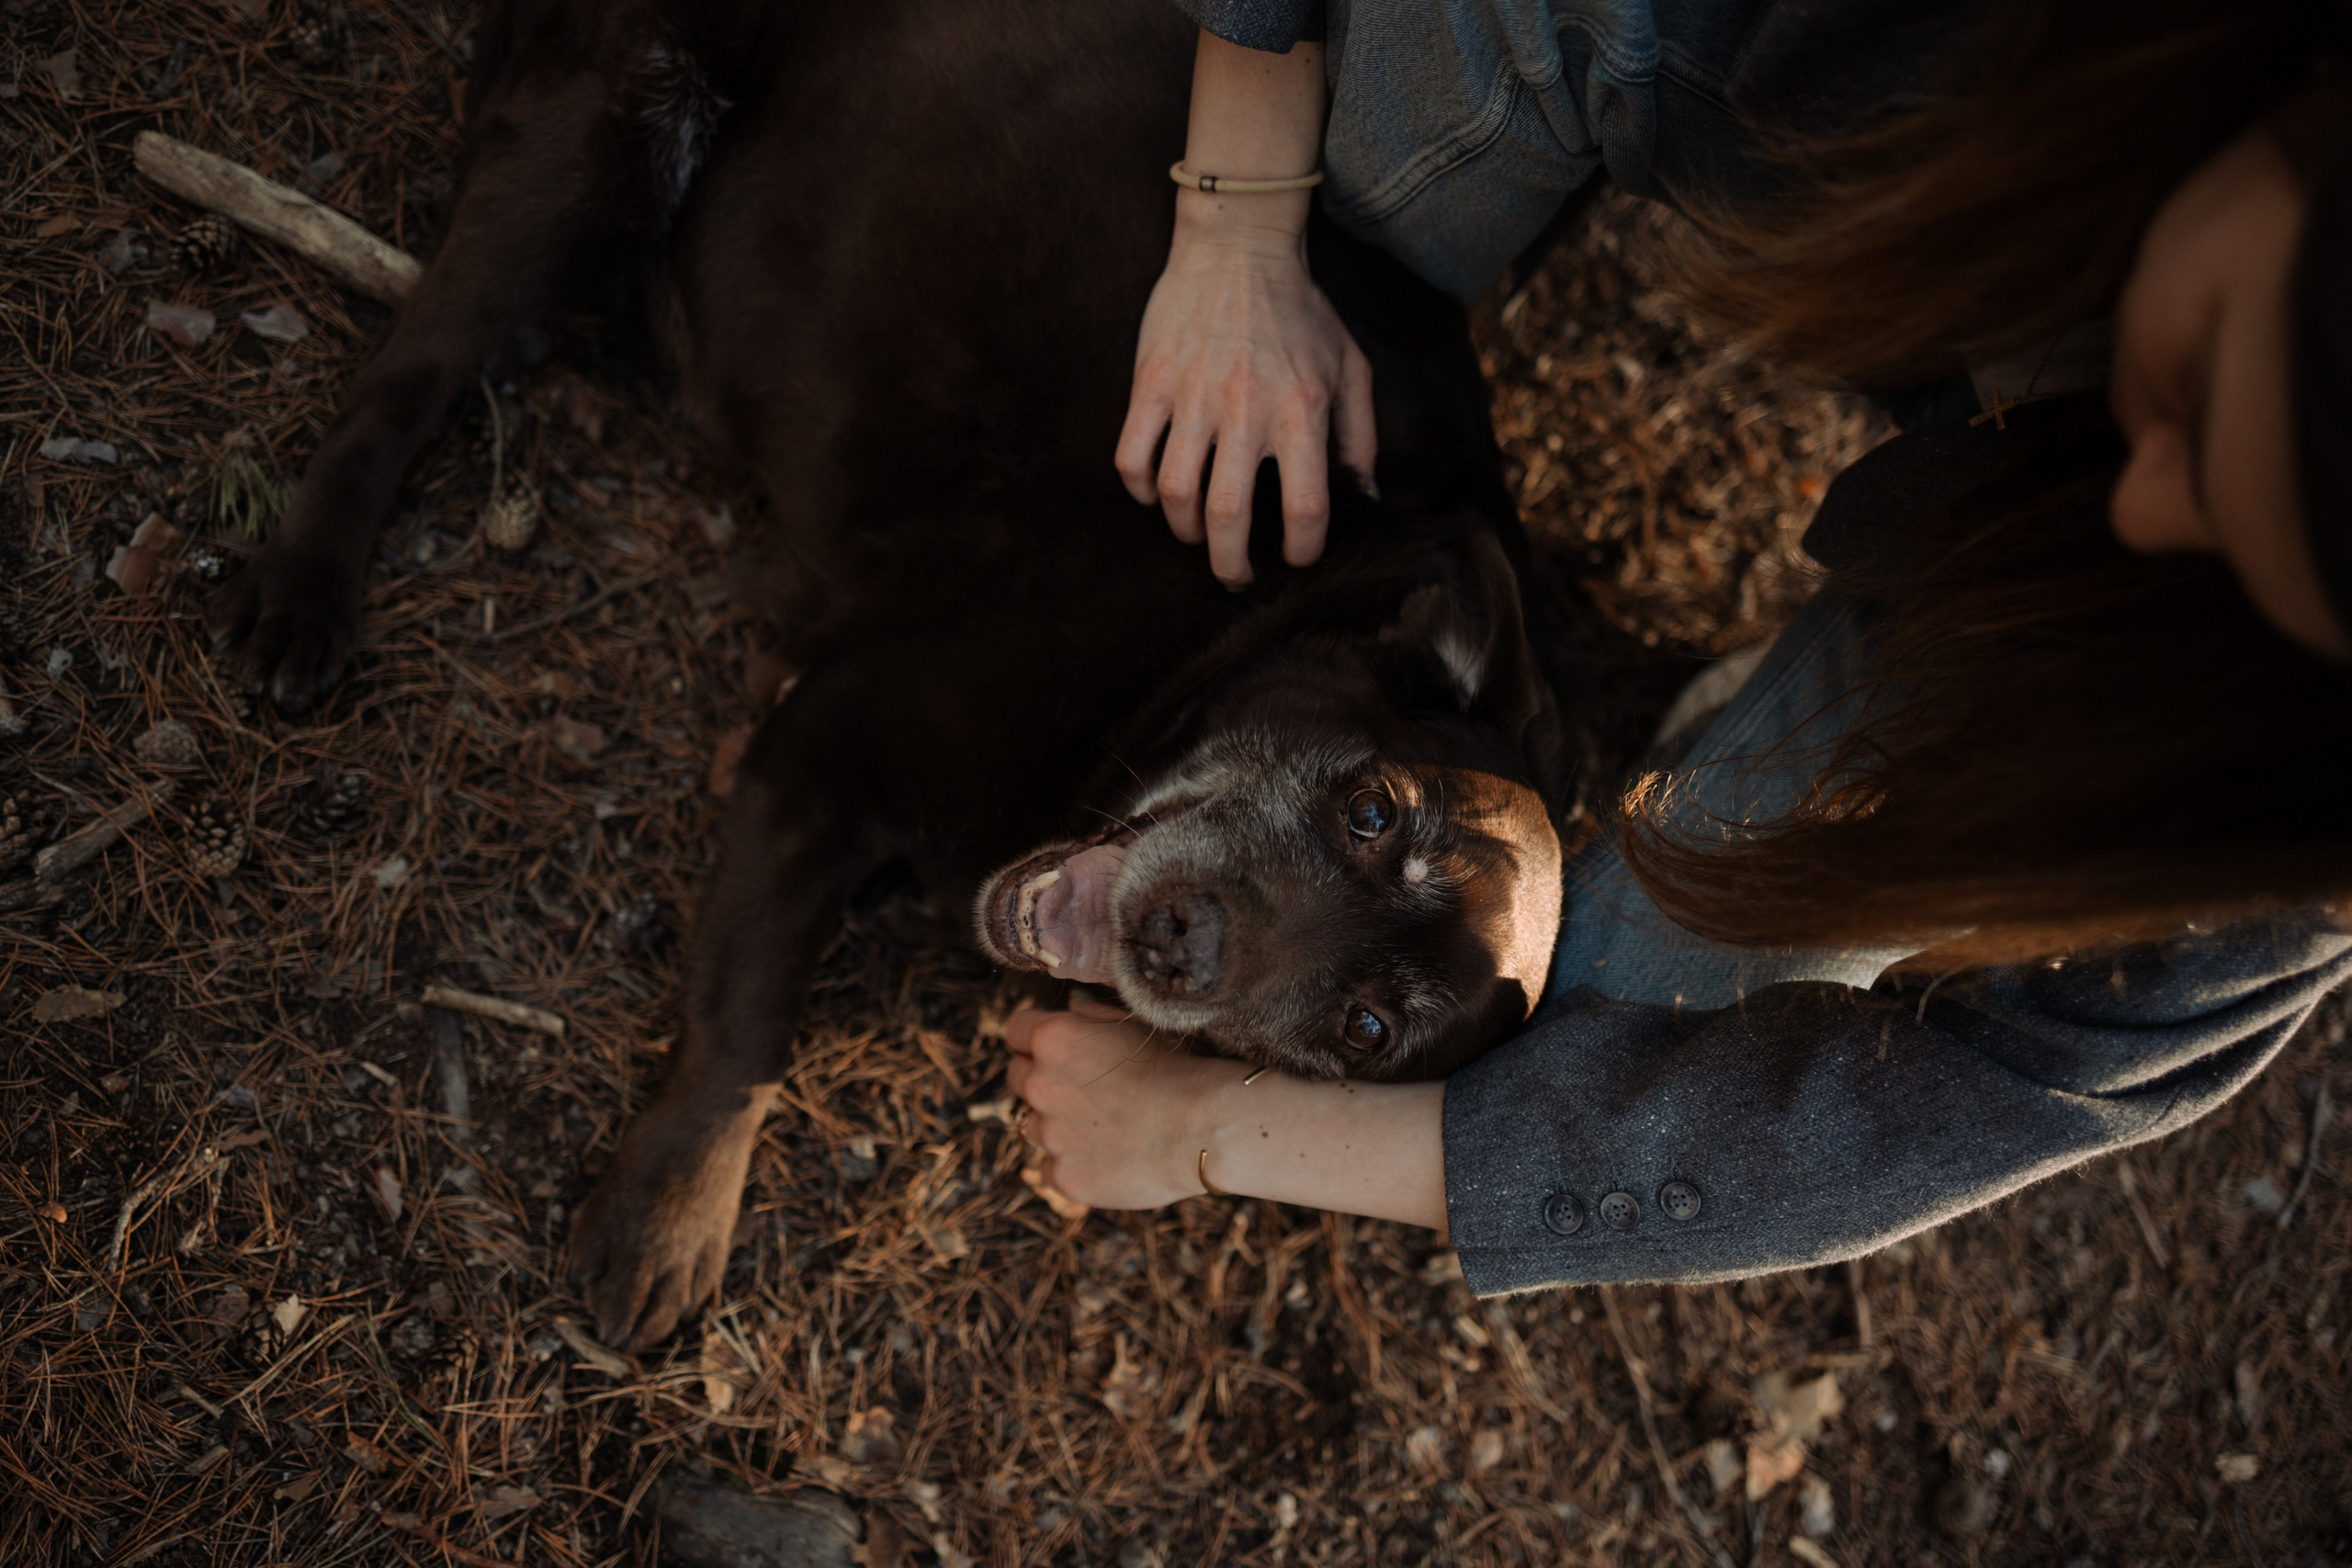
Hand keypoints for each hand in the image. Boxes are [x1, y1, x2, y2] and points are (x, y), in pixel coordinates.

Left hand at [1003, 999, 1231, 1208]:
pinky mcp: (1065, 1176)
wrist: (1206, 1125)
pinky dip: (1072, 1164)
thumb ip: (1091, 1017)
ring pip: (1032, 1126)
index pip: (1016, 1032)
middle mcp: (1040, 1085)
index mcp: (1053, 1039)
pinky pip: (1052, 1168)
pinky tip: (1108, 1157)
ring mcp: (1050, 1135)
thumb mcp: (1135, 1024)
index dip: (1036, 1040)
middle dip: (1043, 1080)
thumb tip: (1069, 1011)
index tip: (1060, 1050)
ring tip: (1105, 1126)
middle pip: (1018, 1078)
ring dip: (1057, 1124)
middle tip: (1086, 1090)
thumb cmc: (1179, 1068)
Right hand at [1115, 205, 1376, 585]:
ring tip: (1197, 533)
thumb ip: (1360, 436)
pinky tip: (1155, 492)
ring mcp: (1192, 396)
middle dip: (1231, 565)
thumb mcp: (1350, 366)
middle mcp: (1246, 408)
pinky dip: (1140, 489)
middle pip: (1229, 515)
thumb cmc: (1300, 310)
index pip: (1305, 506)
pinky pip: (1132, 456)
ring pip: (1174, 494)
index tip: (1295, 557)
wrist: (1238, 245)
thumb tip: (1365, 497)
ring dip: (1185, 529)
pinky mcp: (1151, 382)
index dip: (1302, 549)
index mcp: (1301, 409)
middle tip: (1235, 576)